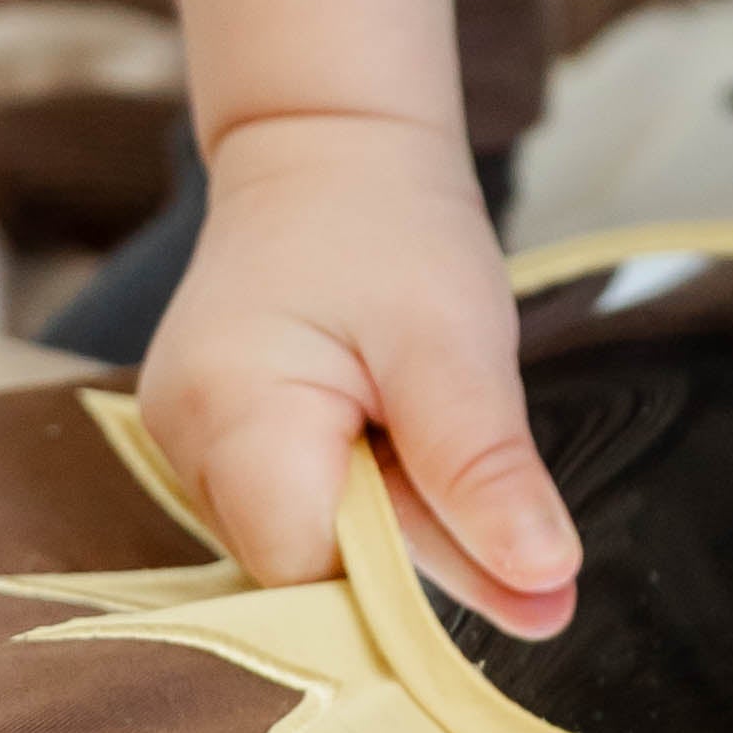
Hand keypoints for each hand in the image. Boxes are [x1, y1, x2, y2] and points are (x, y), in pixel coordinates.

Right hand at [140, 0, 578, 630]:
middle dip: (408, 553)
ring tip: (434, 433)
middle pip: (302, 567)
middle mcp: (184, 442)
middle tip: (501, 513)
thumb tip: (547, 587)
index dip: (400, 587)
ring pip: (301, 541)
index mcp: (233, 415)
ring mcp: (187, 443)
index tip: (492, 559)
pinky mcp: (209, 440)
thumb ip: (488, 474)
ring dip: (386, 521)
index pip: (307, 576)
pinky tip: (402, 443)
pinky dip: (359, 494)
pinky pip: (290, 504)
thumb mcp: (461, 345)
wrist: (328, 144)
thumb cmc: (394, 227)